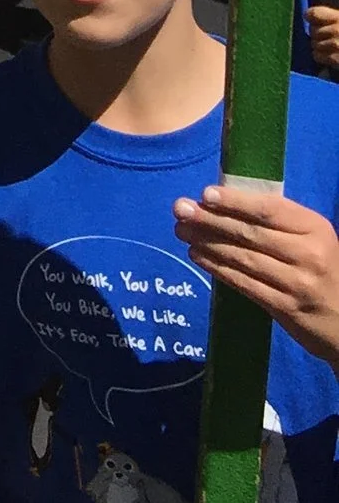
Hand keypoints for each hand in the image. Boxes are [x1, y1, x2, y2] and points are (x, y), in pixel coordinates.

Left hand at [174, 184, 338, 364]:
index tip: (205, 194)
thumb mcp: (313, 239)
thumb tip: (225, 200)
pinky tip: (199, 256)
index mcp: (315, 229)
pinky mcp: (286, 308)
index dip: (236, 201)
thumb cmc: (323, 269)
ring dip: (208, 242)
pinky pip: (245, 284)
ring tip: (182, 231)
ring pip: (244, 258)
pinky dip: (218, 268)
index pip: (269, 210)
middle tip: (179, 209)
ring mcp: (297, 284)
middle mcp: (308, 255)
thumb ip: (280, 222)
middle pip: (251, 233)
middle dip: (210, 219)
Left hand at [309, 6, 338, 80]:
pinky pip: (318, 56)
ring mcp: (337, 44)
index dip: (312, 18)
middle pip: (313, 30)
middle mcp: (337, 28)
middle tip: (328, 40)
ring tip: (331, 50)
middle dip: (319, 36)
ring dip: (320, 48)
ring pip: (314, 44)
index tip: (314, 21)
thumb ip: (334, 18)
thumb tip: (309, 17)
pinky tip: (331, 58)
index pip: (314, 13)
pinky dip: (322, 58)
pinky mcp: (338, 59)